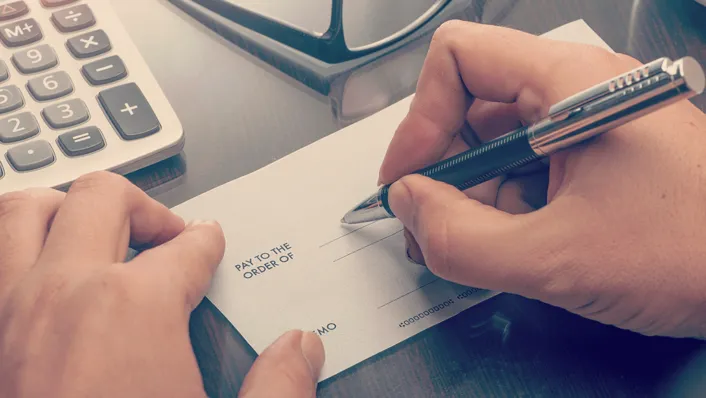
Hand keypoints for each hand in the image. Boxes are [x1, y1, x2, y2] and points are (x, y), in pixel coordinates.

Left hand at [0, 171, 323, 396]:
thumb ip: (279, 388)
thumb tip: (301, 349)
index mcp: (133, 308)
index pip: (186, 250)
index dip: (207, 243)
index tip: (209, 243)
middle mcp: (62, 295)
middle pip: (103, 199)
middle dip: (144, 207)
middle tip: (165, 234)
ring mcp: (6, 315)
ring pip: (22, 213)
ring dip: (62, 208)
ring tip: (90, 226)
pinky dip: (11, 250)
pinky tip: (34, 274)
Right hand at [379, 21, 705, 338]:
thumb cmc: (697, 252)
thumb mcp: (557, 258)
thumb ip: (461, 239)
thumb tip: (410, 207)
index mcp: (571, 84)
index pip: (459, 58)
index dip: (420, 119)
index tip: (409, 178)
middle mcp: (577, 92)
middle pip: (470, 104)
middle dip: (440, 168)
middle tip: (428, 223)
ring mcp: (586, 124)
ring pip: (495, 141)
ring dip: (468, 194)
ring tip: (468, 244)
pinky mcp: (595, 156)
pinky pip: (525, 166)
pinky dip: (501, 204)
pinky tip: (504, 243)